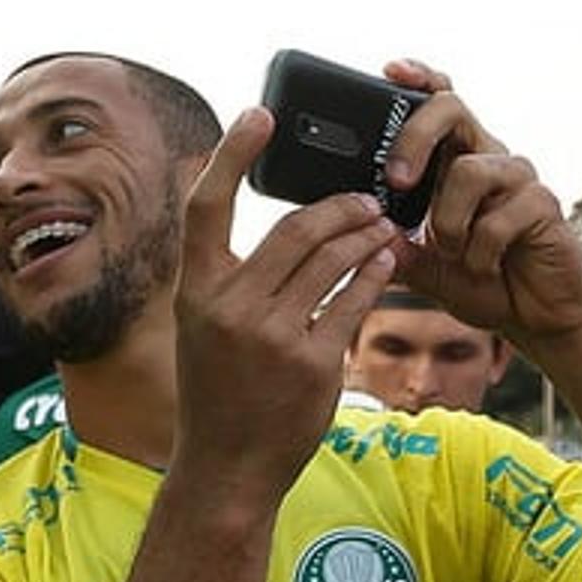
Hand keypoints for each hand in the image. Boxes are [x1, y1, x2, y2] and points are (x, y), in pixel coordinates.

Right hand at [172, 108, 397, 505]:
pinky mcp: (314, 362)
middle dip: (339, 206)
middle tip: (365, 200)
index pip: (206, 205)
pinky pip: (355, 299)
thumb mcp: (202, 329)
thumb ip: (228, 278)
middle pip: (295, 228)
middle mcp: (229, 307)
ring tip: (382, 226)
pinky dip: (375, 273)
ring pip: (333, 259)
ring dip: (365, 235)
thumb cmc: (217, 393)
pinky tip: (386, 262)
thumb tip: (271, 224)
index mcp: (195, 292)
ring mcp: (272, 336)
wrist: (227, 467)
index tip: (259, 113)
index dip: (232, 153)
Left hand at [378, 59, 581, 344]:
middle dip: (414, 139)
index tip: (391, 71)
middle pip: (450, 109)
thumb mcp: (419, 264)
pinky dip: (479, 252)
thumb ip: (389, 245)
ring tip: (451, 252)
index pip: (439, 101)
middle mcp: (486, 156)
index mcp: (454, 159)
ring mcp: (517, 177)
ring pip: (469, 170)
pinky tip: (484, 267)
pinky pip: (498, 218)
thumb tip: (353, 228)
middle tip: (397, 181)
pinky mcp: (542, 204)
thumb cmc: (478, 279)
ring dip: (447, 222)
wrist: (534, 314)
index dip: (419, 78)